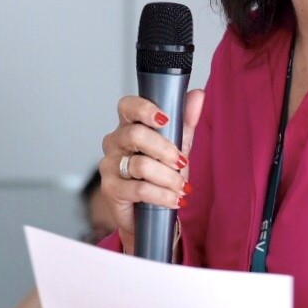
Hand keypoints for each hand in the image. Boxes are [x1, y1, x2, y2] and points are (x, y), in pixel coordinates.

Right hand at [98, 90, 203, 251]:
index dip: (144, 109)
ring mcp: (109, 165)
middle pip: (135, 135)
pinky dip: (162, 195)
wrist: (148, 213)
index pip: (127, 107)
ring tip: (182, 187)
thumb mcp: (177, 146)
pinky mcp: (110, 188)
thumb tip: (197, 94)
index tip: (164, 119)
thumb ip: (185, 122)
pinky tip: (174, 200)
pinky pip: (139, 189)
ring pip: (140, 165)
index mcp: (128, 126)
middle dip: (165, 150)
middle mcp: (114, 142)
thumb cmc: (159, 175)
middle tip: (182, 162)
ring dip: (168, 178)